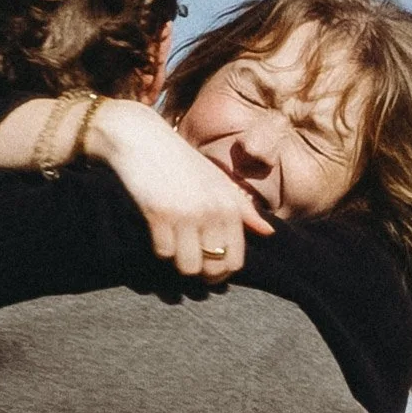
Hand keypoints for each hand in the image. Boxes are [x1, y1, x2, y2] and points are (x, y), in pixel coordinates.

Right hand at [92, 102, 273, 280]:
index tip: (209, 271)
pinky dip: (160, 248)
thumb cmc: (182, 161)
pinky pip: (163, 253)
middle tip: (189, 263)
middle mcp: (212, 211)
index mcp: (230, 205)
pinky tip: (158, 233)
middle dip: (200, 273)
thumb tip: (268, 233)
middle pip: (212, 268)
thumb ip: (243, 209)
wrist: (142, 139)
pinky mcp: (160, 214)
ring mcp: (186, 213)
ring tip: (174, 246)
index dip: (221, 273)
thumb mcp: (218, 181)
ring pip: (188, 267)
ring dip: (178, 262)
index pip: (235, 260)